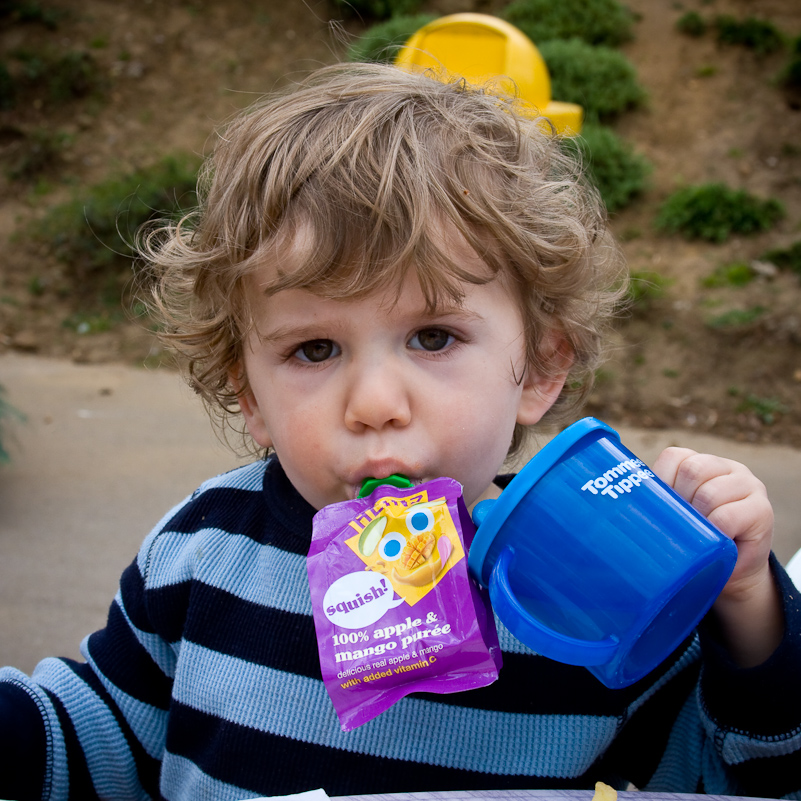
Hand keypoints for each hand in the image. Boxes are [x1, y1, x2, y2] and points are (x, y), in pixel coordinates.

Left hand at [653, 447, 780, 665]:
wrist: (729, 575)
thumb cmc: (691, 543)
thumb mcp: (670, 517)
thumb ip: (648, 503)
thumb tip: (582, 505)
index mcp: (700, 464)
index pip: (674, 457)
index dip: (662, 482)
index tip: (660, 508)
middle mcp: (726, 468)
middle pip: (692, 468)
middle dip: (680, 499)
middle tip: (679, 525)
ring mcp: (747, 485)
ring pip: (709, 491)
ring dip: (698, 516)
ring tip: (698, 533)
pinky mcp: (761, 510)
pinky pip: (730, 515)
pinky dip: (717, 529)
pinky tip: (716, 539)